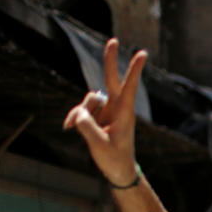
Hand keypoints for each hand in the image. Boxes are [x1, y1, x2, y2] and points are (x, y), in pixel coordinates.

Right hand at [63, 38, 147, 185]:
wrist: (117, 170)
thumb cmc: (114, 159)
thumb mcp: (99, 145)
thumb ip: (87, 128)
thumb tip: (76, 114)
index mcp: (125, 113)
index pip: (129, 87)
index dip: (134, 70)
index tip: (142, 53)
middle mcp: (116, 108)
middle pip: (112, 80)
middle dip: (109, 61)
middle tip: (113, 40)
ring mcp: (107, 110)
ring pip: (88, 100)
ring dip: (81, 112)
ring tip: (82, 130)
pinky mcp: (97, 115)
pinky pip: (81, 110)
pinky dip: (74, 117)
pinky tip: (68, 127)